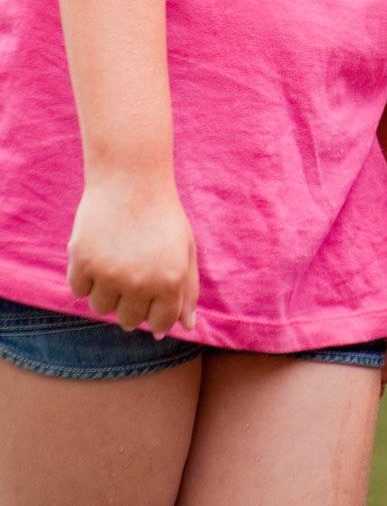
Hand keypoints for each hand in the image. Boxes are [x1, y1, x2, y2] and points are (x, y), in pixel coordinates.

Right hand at [67, 169, 198, 338]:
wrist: (130, 178)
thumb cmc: (162, 216)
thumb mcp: (185, 250)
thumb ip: (188, 291)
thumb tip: (187, 327)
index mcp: (171, 281)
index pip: (159, 324)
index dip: (154, 311)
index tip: (151, 292)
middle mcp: (141, 283)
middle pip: (127, 320)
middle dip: (130, 301)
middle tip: (132, 268)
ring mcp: (109, 275)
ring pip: (101, 308)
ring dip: (106, 289)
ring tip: (115, 256)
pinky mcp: (82, 263)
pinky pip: (79, 291)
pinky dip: (84, 276)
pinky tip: (97, 249)